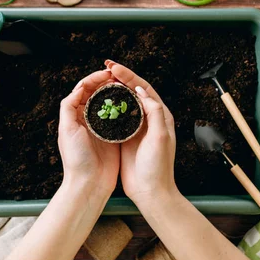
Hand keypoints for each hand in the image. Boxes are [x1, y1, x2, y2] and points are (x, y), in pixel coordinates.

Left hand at [58, 70, 119, 197]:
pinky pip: (119, 117)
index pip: (83, 90)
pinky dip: (124, 107)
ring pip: (109, 103)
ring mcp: (101, 128)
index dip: (94, 79)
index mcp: (74, 116)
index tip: (107, 74)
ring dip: (116, 93)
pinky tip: (132, 102)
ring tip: (126, 85)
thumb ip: (68, 107)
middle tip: (119, 76)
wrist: (89, 184)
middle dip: (107, 83)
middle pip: (97, 94)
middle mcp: (87, 120)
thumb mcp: (67, 129)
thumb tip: (78, 88)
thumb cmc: (76, 159)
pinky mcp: (114, 136)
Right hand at [105, 60, 178, 203]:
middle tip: (106, 67)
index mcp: (160, 116)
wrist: (151, 192)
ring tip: (100, 80)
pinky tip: (99, 102)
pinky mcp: (126, 138)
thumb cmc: (158, 167)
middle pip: (134, 91)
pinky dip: (109, 106)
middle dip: (120, 77)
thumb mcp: (159, 137)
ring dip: (113, 89)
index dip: (129, 75)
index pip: (144, 88)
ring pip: (125, 102)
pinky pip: (117, 116)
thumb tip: (140, 90)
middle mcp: (149, 119)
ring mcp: (137, 128)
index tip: (114, 67)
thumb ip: (154, 112)